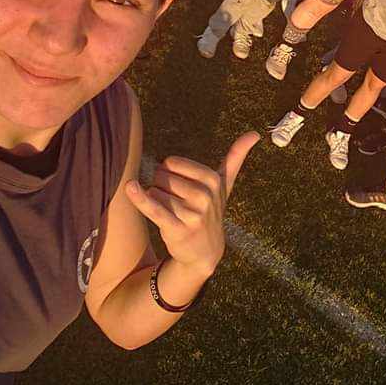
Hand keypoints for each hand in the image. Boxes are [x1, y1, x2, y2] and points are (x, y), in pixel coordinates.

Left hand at [124, 132, 259, 275]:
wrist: (206, 251)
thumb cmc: (212, 210)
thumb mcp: (225, 184)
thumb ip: (236, 156)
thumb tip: (255, 133)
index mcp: (213, 179)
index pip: (171, 163)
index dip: (170, 174)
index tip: (182, 187)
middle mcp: (204, 195)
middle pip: (161, 176)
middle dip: (162, 188)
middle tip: (177, 204)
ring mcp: (192, 213)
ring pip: (154, 192)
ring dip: (156, 202)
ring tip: (172, 214)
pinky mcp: (177, 228)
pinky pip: (154, 208)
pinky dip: (140, 198)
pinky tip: (130, 187)